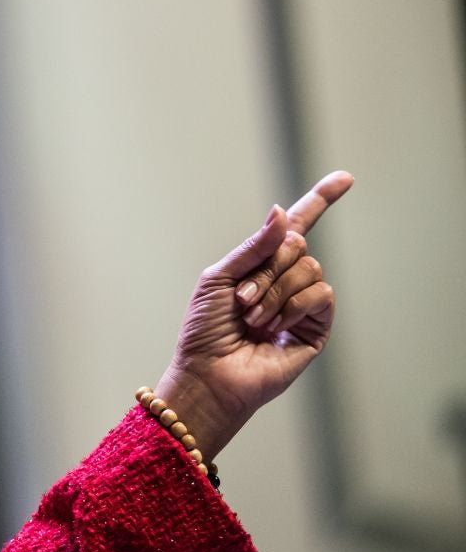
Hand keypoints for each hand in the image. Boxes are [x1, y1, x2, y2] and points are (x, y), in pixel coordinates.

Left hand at [155, 170, 354, 460]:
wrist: (210, 372)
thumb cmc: (206, 328)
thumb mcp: (219, 277)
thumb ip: (253, 246)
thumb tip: (282, 211)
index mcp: (261, 262)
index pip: (297, 225)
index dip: (321, 200)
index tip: (346, 179)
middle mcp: (286, 278)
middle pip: (297, 244)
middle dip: (266, 268)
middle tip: (241, 299)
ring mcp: (303, 302)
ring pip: (309, 268)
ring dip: (275, 291)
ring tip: (253, 318)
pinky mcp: (317, 326)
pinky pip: (320, 294)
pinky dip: (294, 306)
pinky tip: (275, 327)